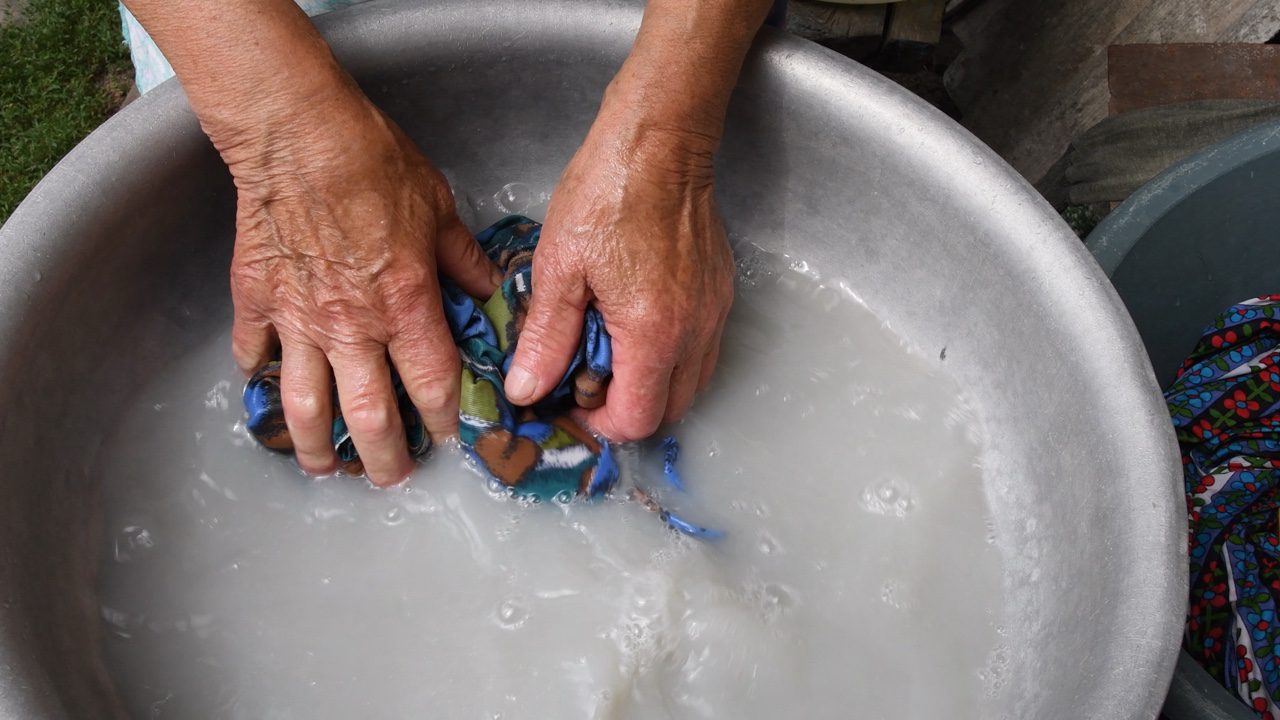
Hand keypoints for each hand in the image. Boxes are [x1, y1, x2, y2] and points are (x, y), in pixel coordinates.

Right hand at [226, 89, 498, 484]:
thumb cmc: (374, 165)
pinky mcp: (255, 300)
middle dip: (383, 458)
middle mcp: (352, 328)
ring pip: (305, 405)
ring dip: (316, 445)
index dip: (442, 420)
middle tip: (391, 478)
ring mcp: (298, 319)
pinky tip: (265, 387)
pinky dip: (258, 376)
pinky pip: (254, 353)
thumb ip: (463, 261)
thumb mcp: (440, 210)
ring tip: (326, 467)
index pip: (431, 385)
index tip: (447, 437)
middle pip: (367, 417)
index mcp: (405, 308)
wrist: (298, 135)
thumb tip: (490, 289)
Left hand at [504, 111, 733, 440]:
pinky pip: (701, 349)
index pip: (638, 419)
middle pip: (671, 411)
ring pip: (692, 383)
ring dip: (652, 386)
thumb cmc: (608, 192)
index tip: (570, 403)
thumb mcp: (559, 267)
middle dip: (628, 411)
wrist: (659, 141)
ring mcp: (713, 312)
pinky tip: (634, 325)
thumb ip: (546, 337)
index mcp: (652, 332)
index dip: (601, 424)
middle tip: (587, 382)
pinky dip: (671, 356)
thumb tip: (527, 389)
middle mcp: (694, 331)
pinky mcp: (719, 292)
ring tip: (610, 353)